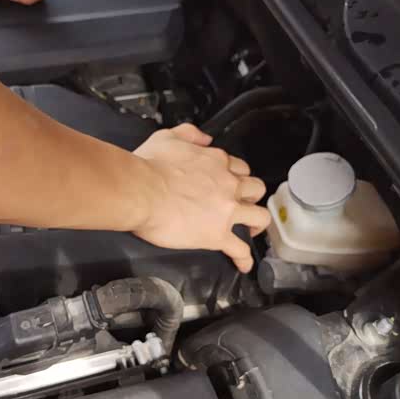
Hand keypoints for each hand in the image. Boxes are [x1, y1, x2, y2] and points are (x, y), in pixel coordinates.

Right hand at [132, 124, 270, 272]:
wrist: (141, 191)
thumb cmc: (148, 166)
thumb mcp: (167, 137)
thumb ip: (189, 133)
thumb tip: (205, 138)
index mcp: (216, 161)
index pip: (237, 167)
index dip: (235, 175)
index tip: (228, 181)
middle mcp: (227, 184)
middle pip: (255, 188)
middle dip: (251, 195)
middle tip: (243, 203)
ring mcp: (226, 211)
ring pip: (259, 216)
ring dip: (257, 223)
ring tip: (251, 230)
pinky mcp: (217, 234)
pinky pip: (240, 249)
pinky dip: (244, 258)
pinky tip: (244, 264)